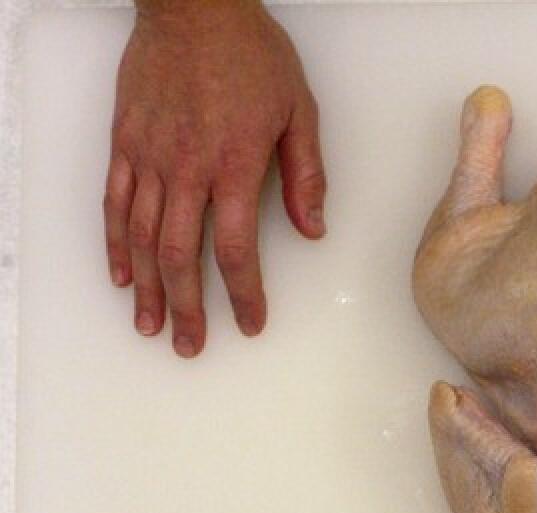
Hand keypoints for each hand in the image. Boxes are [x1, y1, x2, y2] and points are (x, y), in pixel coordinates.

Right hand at [104, 1, 325, 356]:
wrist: (193, 5)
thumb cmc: (251, 55)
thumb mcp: (299, 111)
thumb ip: (305, 175)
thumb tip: (313, 228)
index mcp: (234, 165)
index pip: (236, 248)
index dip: (243, 293)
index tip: (250, 322)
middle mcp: (186, 168)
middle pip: (181, 255)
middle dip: (189, 307)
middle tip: (191, 346)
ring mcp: (149, 156)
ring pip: (141, 237)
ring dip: (148, 288)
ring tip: (151, 326)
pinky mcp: (124, 142)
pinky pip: (114, 202)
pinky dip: (116, 243)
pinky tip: (123, 275)